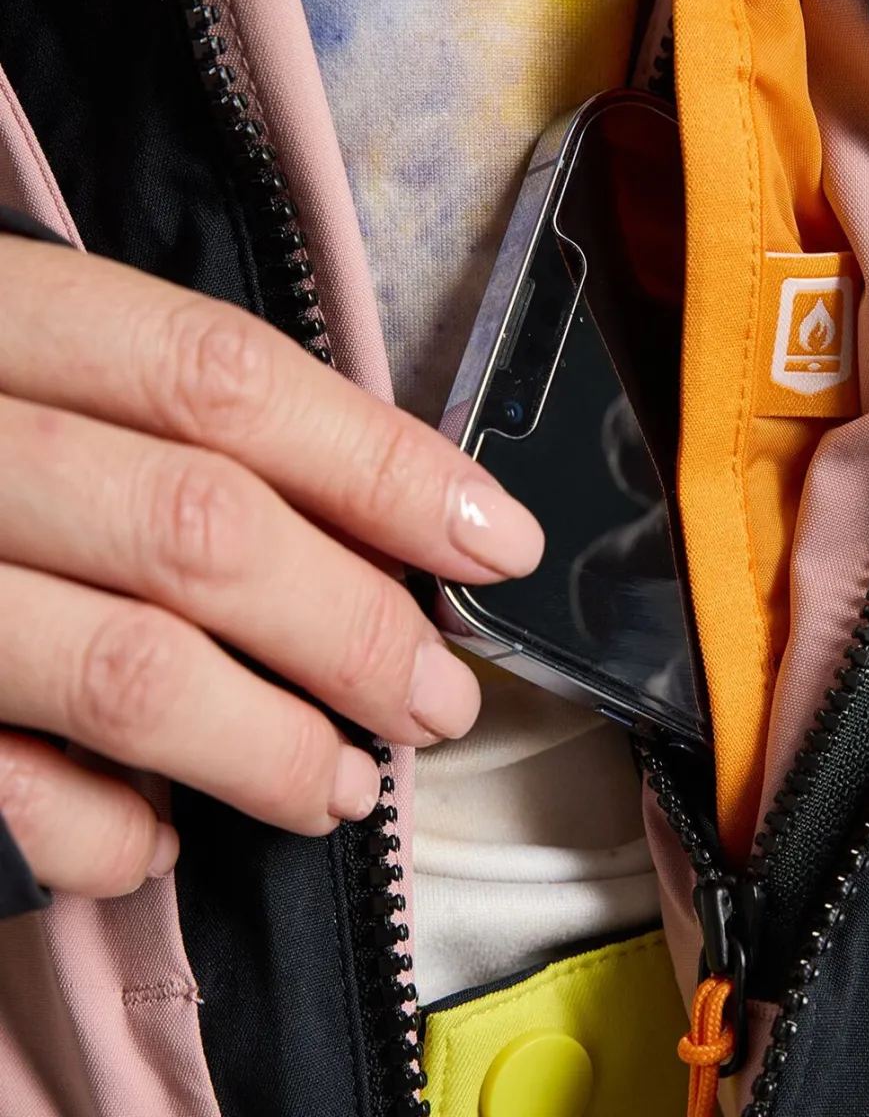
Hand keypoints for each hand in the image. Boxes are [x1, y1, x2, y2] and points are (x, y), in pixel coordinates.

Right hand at [0, 235, 541, 896]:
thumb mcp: (42, 363)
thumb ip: (182, 422)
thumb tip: (393, 523)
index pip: (226, 381)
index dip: (384, 467)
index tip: (498, 541)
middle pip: (202, 533)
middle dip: (355, 632)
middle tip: (436, 698)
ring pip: (125, 670)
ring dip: (273, 745)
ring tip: (349, 783)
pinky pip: (8, 791)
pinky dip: (107, 827)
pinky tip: (163, 826)